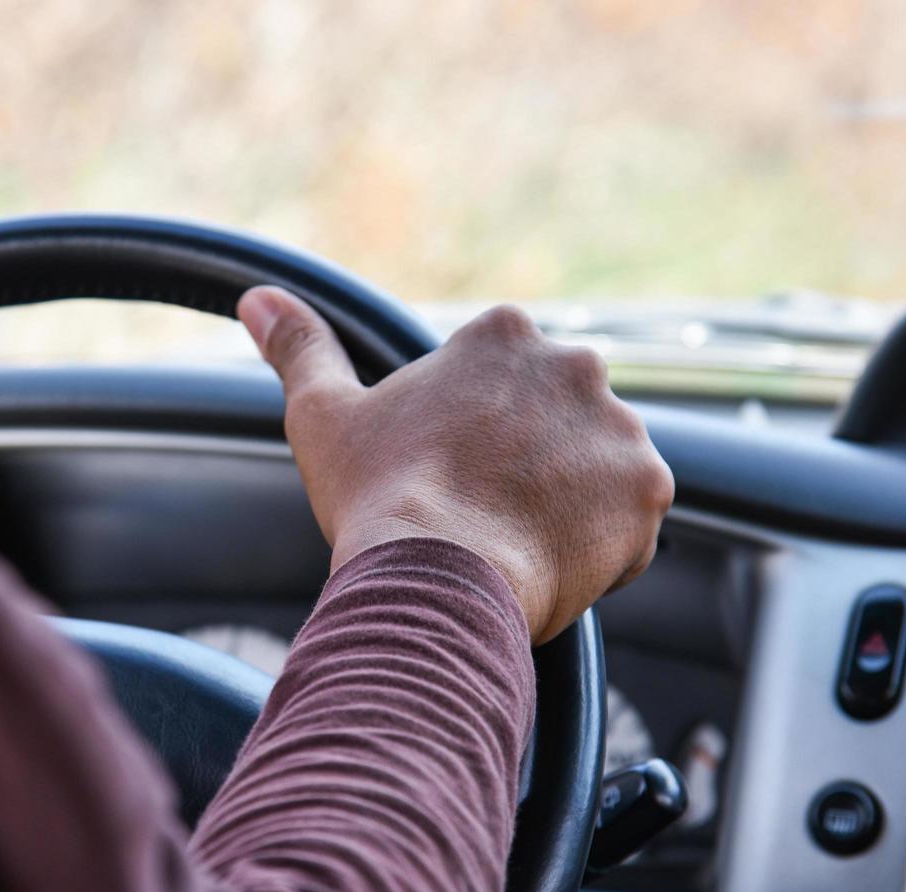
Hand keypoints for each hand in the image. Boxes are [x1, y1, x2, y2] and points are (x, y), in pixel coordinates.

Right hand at [237, 287, 671, 644]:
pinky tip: (551, 568)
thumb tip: (258, 299)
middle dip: (534, 463)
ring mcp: (619, 427)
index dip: (482, 439)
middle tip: (485, 513)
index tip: (456, 474)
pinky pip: (632, 522)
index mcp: (504, 336)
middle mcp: (575, 365)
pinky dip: (603, 549)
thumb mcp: (325, 415)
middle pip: (561, 422)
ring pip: (600, 470)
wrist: (433, 579)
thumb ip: (301, 348)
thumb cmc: (377, 496)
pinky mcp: (646, 489)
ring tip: (515, 545)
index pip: (508, 387)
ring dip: (571, 503)